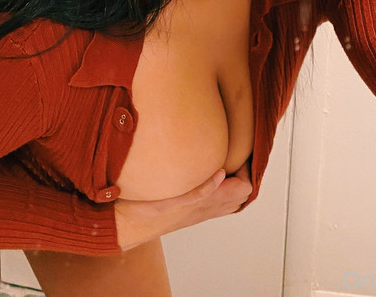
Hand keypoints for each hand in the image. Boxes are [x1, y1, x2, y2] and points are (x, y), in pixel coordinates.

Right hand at [114, 163, 251, 250]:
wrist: (128, 225)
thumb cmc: (147, 211)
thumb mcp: (174, 196)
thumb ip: (201, 189)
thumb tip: (221, 175)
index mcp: (207, 203)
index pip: (244, 188)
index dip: (247, 169)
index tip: (242, 150)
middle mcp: (206, 209)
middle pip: (241, 195)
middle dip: (244, 174)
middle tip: (237, 153)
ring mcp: (198, 211)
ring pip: (229, 200)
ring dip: (233, 182)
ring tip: (227, 160)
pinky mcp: (188, 210)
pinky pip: (214, 201)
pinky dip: (218, 187)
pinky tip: (208, 173)